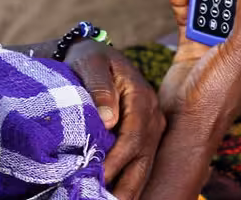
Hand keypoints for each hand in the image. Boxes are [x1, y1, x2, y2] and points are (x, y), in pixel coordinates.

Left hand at [64, 41, 165, 199]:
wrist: (91, 56)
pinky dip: (128, 180)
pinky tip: (114, 195)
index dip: (116, 161)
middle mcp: (153, 115)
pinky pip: (139, 162)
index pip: (133, 137)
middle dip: (126, 186)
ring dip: (129, 188)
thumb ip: (99, 87)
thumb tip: (108, 120)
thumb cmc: (87, 59)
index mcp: (142, 97)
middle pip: (143, 158)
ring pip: (144, 165)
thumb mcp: (90, 62)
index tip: (99, 178)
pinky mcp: (144, 136)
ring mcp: (151, 127)